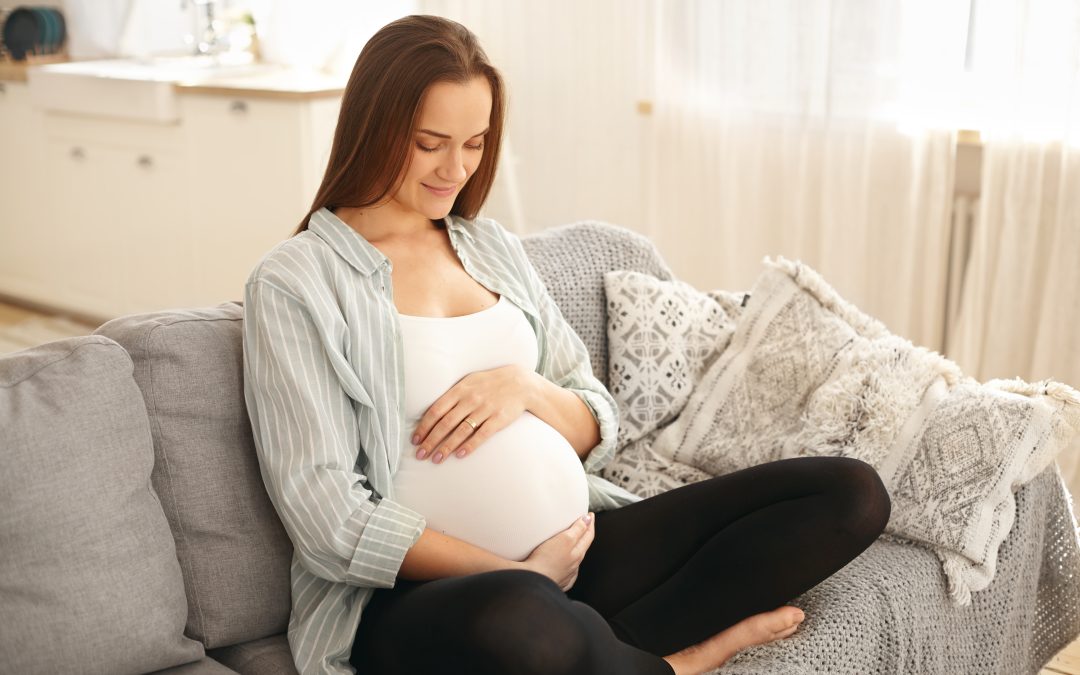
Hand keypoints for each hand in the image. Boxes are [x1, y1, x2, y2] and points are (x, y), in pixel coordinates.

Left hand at [412, 364, 536, 463]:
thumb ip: (452, 395)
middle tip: (420, 455)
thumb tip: (432, 412)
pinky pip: (481, 435)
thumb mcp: (469, 381)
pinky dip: (469, 446)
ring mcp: (484, 410)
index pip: (436, 410)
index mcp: (460, 390)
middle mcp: (470, 400)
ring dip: (446, 447)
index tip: (415, 440)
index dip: (424, 426)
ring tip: (436, 459)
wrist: (520, 383)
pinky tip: (459, 455)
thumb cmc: (490, 383)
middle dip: (430, 441)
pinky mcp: (498, 420)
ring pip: (460, 432)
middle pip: (445, 424)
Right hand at [520, 513, 594, 591]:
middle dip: (583, 536)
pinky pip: (564, 571)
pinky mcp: (555, 581)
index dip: (589, 524)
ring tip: (569, 543)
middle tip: (582, 525)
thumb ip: (577, 529)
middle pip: (582, 547)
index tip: (590, 516)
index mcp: (577, 554)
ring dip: (573, 550)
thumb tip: (587, 520)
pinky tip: (561, 563)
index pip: (588, 536)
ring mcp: (565, 575)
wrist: (532, 583)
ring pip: (573, 560)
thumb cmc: (546, 561)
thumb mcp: (564, 539)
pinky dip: (565, 565)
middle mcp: (574, 565)